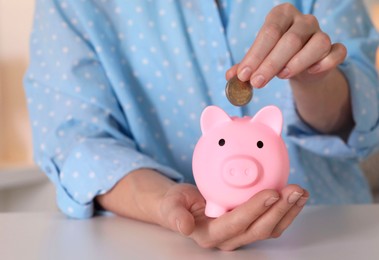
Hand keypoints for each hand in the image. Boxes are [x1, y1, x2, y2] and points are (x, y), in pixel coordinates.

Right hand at [158, 183, 308, 250]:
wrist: (182, 206)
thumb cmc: (176, 203)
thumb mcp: (170, 205)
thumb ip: (174, 214)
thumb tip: (183, 227)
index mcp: (209, 234)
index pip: (236, 223)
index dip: (255, 210)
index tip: (271, 192)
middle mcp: (228, 239)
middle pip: (259, 229)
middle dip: (279, 211)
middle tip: (294, 190)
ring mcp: (241, 234)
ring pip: (270, 229)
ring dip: (288, 212)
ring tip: (300, 192)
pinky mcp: (249, 226)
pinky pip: (271, 222)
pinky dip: (286, 210)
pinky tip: (294, 196)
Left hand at [226, 3, 346, 86]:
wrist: (300, 66)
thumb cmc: (275, 58)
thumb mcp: (258, 60)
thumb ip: (245, 66)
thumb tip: (230, 77)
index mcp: (281, 15)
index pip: (269, 31)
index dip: (256, 54)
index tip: (243, 75)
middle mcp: (303, 20)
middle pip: (290, 40)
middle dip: (271, 64)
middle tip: (256, 83)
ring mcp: (321, 33)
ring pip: (317, 44)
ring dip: (298, 63)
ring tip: (281, 76)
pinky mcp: (334, 49)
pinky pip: (337, 53)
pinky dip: (325, 63)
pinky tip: (311, 72)